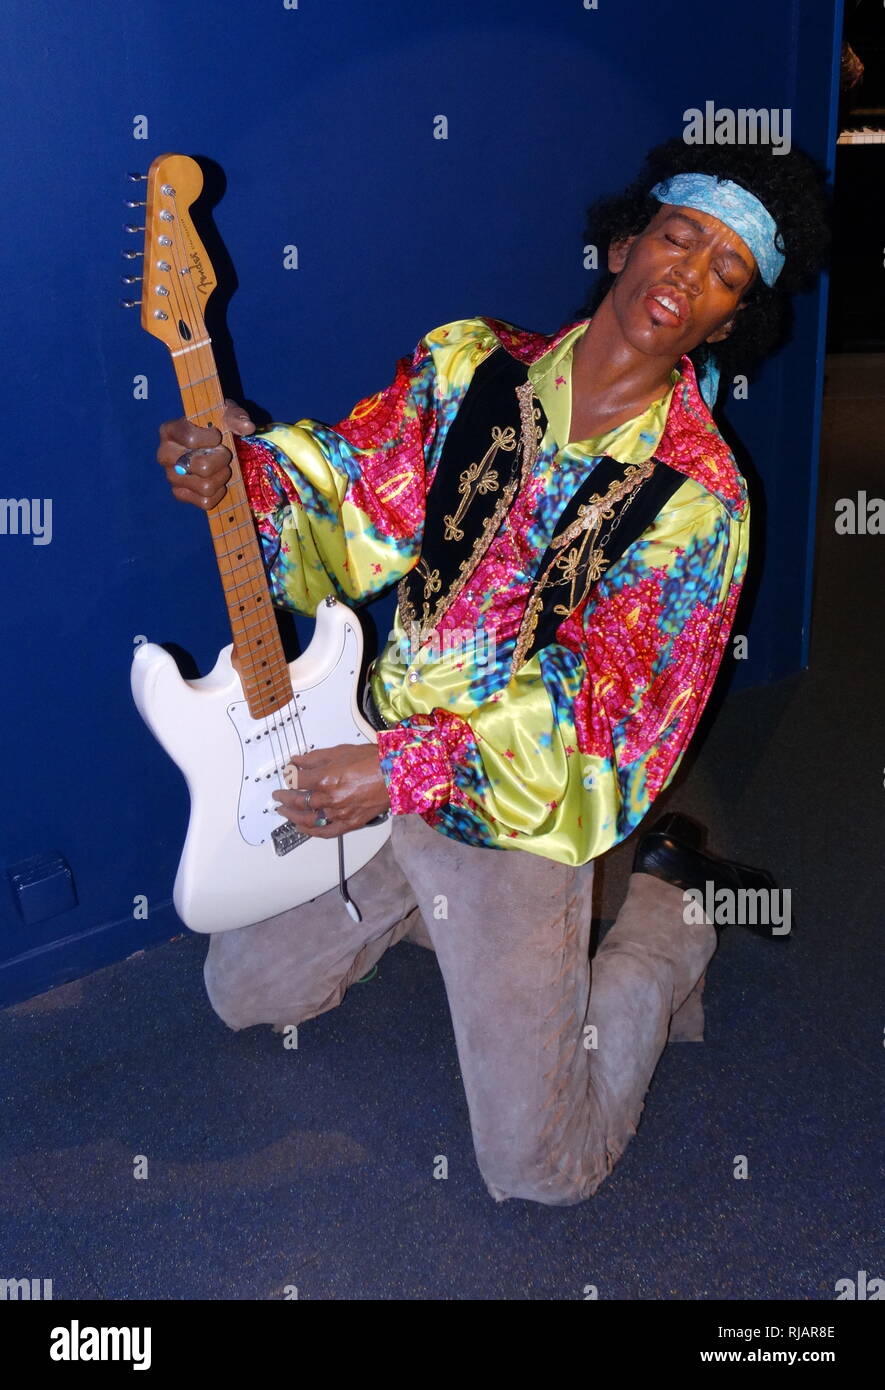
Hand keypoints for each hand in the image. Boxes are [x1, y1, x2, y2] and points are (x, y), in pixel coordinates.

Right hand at [157, 398, 255, 508]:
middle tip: (224, 453)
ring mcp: (171, 476)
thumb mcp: (225, 413)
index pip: (191, 439)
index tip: (217, 435)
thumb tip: (247, 427)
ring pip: (206, 487)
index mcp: (169, 430)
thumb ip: (235, 416)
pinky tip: (218, 482)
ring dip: (222, 477)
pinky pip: (206, 502)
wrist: (210, 444)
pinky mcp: (180, 494)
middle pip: (202, 467)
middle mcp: (165, 454)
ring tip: (221, 467)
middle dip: (221, 460)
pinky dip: (218, 494)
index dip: (212, 439)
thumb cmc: (215, 424)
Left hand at [272, 743, 390, 838]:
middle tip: (278, 796)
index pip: (297, 780)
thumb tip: (296, 761)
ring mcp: (339, 813)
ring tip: (284, 812)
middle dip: (284, 798)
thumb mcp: (339, 751)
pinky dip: (312, 832)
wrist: (395, 774)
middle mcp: (330, 797)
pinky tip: (302, 828)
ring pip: (308, 819)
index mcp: (326, 777)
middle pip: (298, 801)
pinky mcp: (350, 823)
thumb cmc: (373, 760)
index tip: (287, 775)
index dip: (288, 777)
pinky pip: (326, 832)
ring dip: (292, 816)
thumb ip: (314, 758)